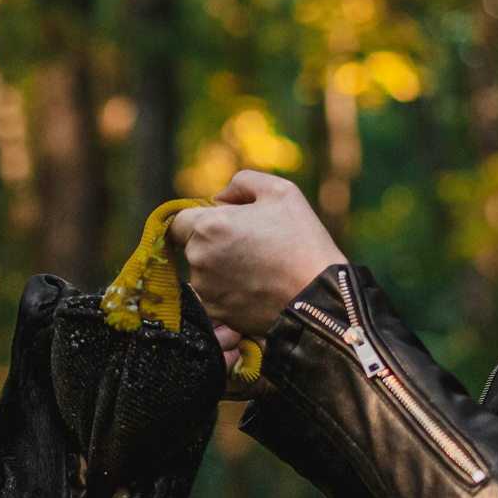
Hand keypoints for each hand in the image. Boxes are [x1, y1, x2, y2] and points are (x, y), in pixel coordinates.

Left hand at [167, 170, 344, 351]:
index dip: (200, 220)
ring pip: (203, 273)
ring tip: (260, 268)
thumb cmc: (302, 241)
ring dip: (221, 268)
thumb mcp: (280, 191)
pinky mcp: (216, 314)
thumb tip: (219, 199)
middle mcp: (199, 259)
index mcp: (209, 226)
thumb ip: (241, 183)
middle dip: (214, 243)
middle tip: (253, 245)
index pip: (179, 221)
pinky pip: (214, 297)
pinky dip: (229, 292)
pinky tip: (257, 288)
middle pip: (192, 247)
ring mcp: (205, 291)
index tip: (225, 225)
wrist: (319, 298)